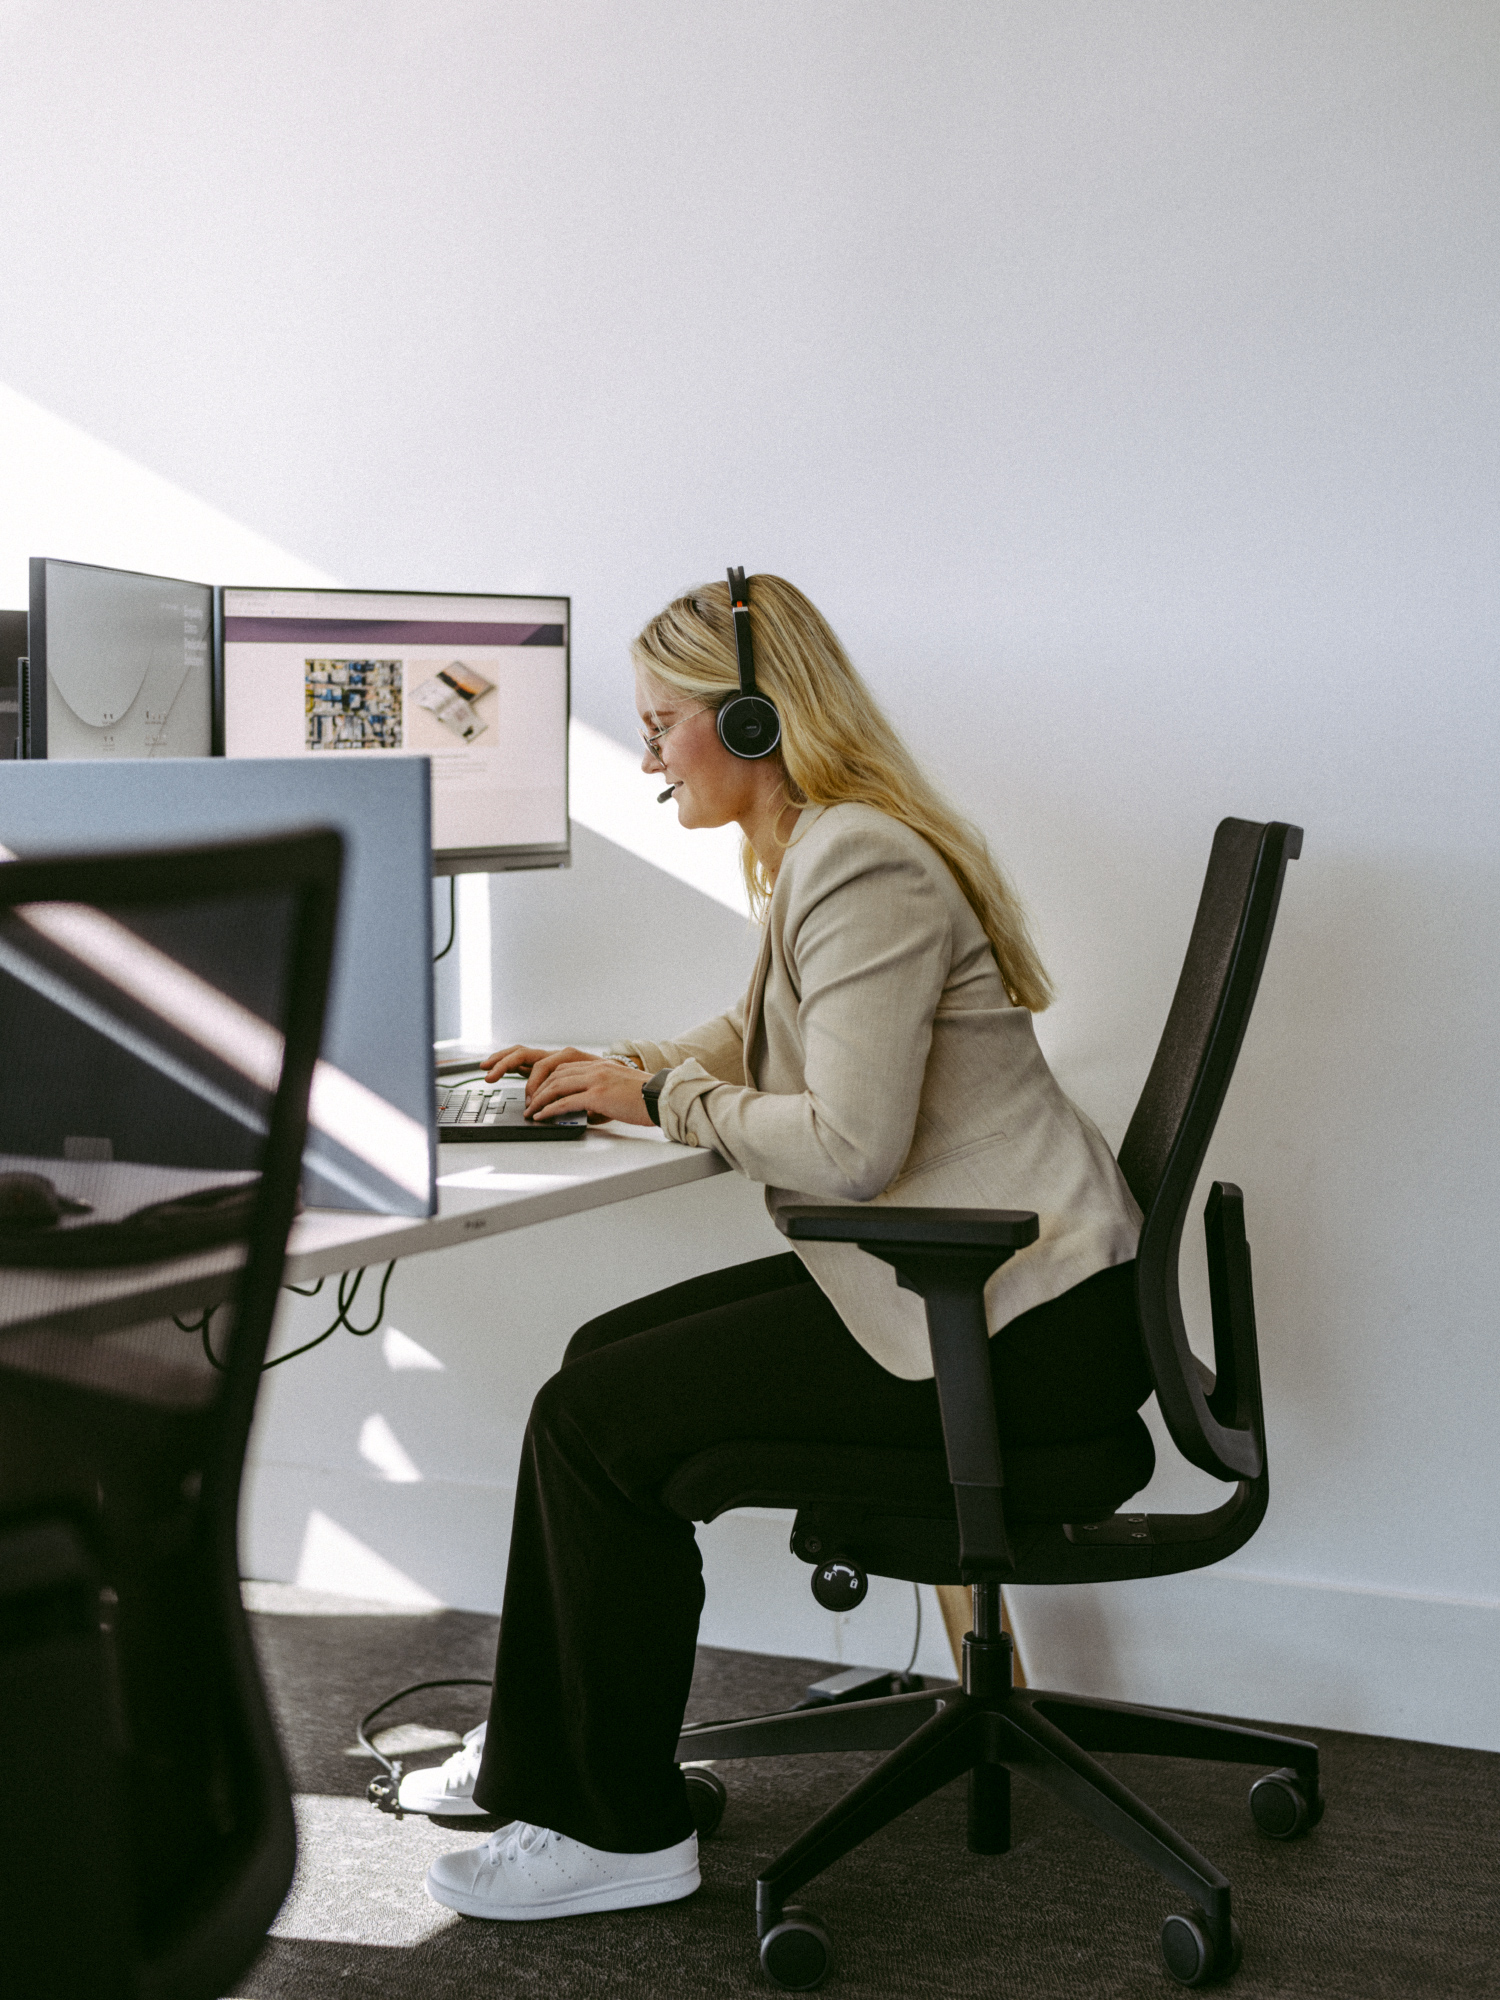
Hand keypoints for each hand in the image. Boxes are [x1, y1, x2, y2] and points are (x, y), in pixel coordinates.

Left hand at [482, 1045, 653, 1127]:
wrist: (661, 1098)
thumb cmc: (640, 1098)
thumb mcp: (613, 1088)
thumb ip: (591, 1092)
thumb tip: (574, 1108)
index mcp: (595, 1063)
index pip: (558, 1064)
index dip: (540, 1075)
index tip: (530, 1086)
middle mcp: (592, 1066)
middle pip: (551, 1071)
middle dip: (532, 1085)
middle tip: (524, 1101)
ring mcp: (595, 1078)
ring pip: (555, 1085)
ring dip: (538, 1100)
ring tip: (530, 1112)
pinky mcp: (598, 1094)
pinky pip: (565, 1101)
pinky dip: (549, 1110)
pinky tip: (541, 1117)